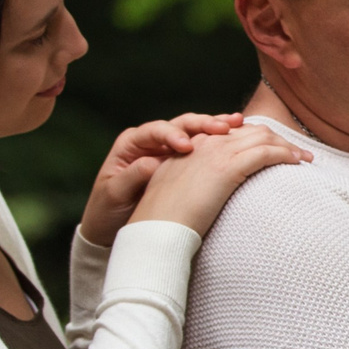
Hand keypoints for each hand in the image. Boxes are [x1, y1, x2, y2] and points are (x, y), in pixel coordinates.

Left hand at [80, 113, 250, 244]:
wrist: (109, 224)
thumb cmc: (107, 210)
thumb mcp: (115, 194)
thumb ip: (133, 176)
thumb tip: (154, 164)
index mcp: (133, 143)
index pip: (157, 131)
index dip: (173, 135)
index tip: (186, 147)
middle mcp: (154, 141)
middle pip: (182, 125)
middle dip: (204, 124)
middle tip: (223, 128)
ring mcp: (171, 150)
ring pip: (198, 132)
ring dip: (219, 127)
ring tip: (239, 124)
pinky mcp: (185, 162)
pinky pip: (205, 147)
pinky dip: (223, 142)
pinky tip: (241, 138)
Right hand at [125, 122, 311, 236]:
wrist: (156, 228)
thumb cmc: (165, 219)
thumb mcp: (178, 191)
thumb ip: (195, 182)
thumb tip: (209, 191)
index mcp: (193, 146)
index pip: (232, 133)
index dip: (255, 138)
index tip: (272, 148)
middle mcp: (205, 144)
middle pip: (250, 131)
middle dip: (277, 139)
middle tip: (297, 152)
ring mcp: (216, 153)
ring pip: (261, 138)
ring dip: (286, 146)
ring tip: (304, 157)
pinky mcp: (227, 168)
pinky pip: (265, 153)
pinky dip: (284, 154)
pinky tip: (297, 161)